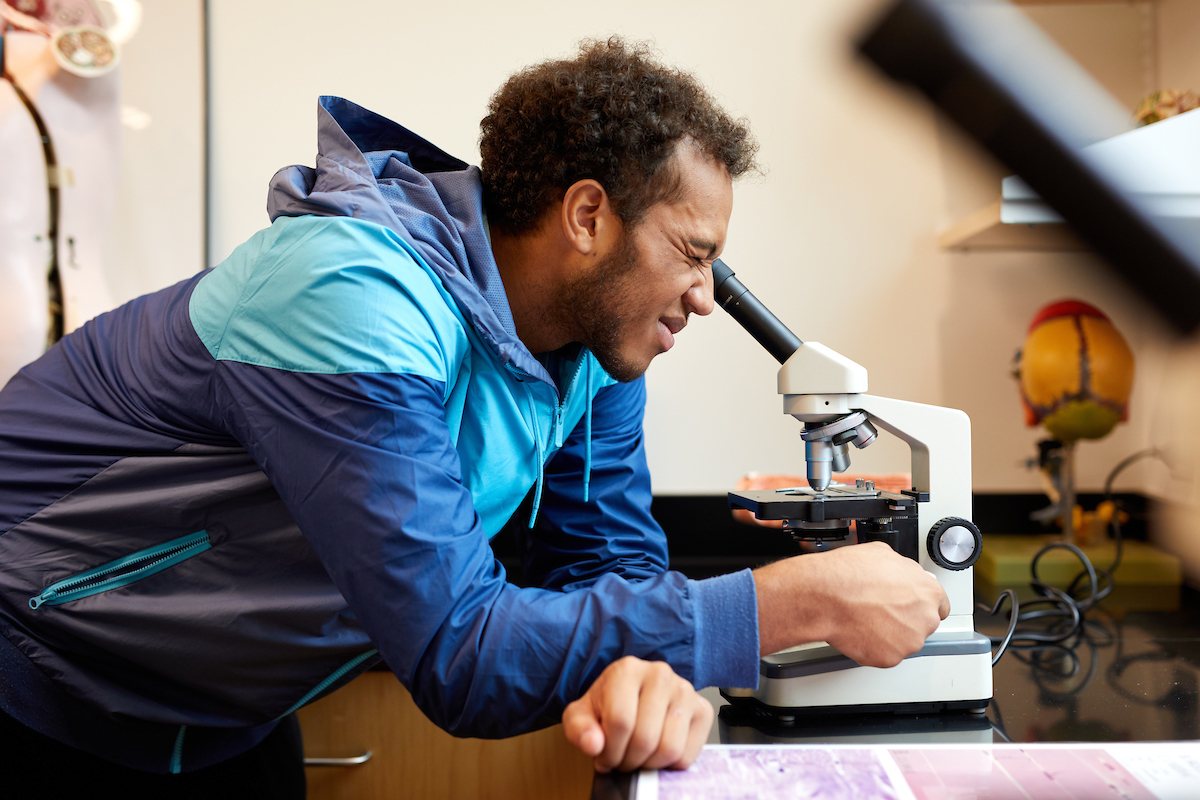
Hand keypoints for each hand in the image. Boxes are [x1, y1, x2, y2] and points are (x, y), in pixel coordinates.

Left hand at [562, 656, 712, 772]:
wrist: (631, 697)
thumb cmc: (606, 707)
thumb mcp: (581, 716)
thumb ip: (579, 730)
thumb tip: (593, 744)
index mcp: (627, 670)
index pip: (620, 722)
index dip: (609, 751)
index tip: (604, 757)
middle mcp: (660, 674)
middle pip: (645, 738)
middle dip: (628, 761)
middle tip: (621, 760)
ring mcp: (685, 690)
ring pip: (669, 749)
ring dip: (649, 765)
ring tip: (637, 757)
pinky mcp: (702, 709)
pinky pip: (688, 754)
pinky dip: (670, 765)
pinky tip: (656, 753)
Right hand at [754, 541, 949, 666]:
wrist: (825, 596)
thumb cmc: (848, 574)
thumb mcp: (882, 554)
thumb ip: (904, 569)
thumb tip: (904, 572)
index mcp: (928, 591)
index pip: (940, 604)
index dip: (922, 603)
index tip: (911, 605)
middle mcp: (925, 618)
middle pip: (922, 623)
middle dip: (905, 619)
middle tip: (881, 610)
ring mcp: (909, 641)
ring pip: (903, 640)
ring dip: (889, 634)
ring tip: (866, 618)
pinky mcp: (890, 658)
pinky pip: (885, 654)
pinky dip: (874, 646)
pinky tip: (860, 630)